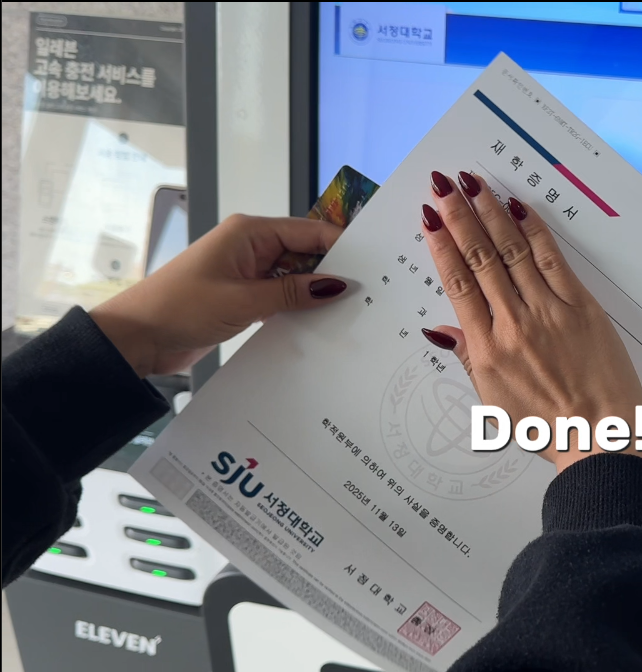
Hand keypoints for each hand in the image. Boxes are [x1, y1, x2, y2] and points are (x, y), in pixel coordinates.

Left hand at [90, 214, 349, 377]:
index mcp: (249, 232)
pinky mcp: (244, 296)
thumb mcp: (244, 301)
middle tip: (370, 290)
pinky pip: (282, 295)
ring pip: (296, 277)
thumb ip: (294, 292)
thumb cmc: (180, 308)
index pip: (309, 231)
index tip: (373, 263)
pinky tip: (320, 322)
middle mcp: (251, 246)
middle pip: (306, 252)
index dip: (341, 245)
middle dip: (333, 270)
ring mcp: (248, 272)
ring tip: (351, 309)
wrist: (136, 338)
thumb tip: (339, 285)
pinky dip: (298, 307)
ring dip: (315, 293)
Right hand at [419, 170, 641, 472]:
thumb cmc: (548, 428)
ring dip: (491, 212)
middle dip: (460, 216)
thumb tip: (441, 329)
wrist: (600, 438)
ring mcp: (548, 313)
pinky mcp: (581, 308)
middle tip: (445, 184)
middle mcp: (513, 325)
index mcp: (487, 351)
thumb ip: (468, 358)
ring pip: (512, 252)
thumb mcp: (494, 402)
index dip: (441, 245)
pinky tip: (519, 207)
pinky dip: (535, 231)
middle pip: (480, 258)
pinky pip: (553, 261)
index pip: (458, 284)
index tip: (430, 216)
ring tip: (474, 183)